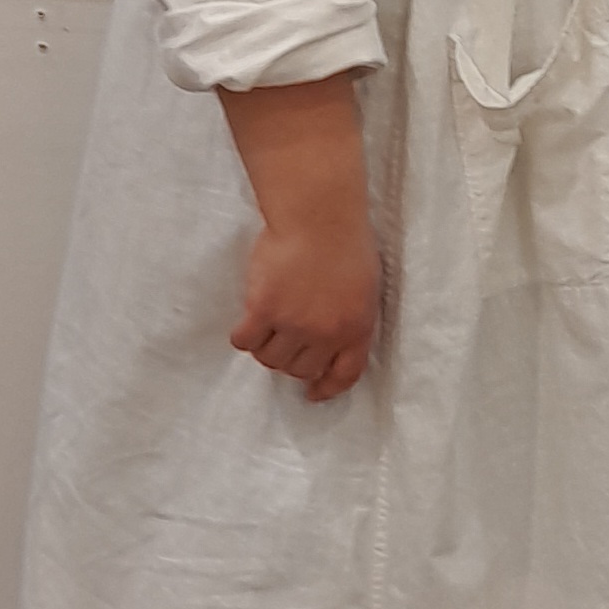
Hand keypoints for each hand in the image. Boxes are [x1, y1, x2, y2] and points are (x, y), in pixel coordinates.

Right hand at [230, 210, 380, 403]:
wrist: (318, 215)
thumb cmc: (344, 242)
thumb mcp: (364, 288)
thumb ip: (349, 318)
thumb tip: (328, 342)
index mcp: (357, 328)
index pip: (344, 374)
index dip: (327, 388)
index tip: (313, 393)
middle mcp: (326, 333)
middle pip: (300, 369)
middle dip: (291, 362)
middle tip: (283, 342)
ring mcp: (293, 323)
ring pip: (270, 359)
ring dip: (266, 349)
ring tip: (266, 328)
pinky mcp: (263, 308)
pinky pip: (245, 341)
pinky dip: (243, 336)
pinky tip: (247, 324)